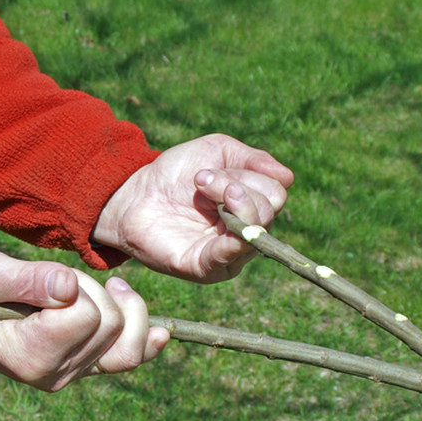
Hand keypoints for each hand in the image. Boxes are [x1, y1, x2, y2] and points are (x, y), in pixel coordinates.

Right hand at [0, 249, 168, 390]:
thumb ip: (24, 278)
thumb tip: (68, 286)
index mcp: (31, 354)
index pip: (87, 316)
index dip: (75, 287)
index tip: (45, 280)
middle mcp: (55, 373)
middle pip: (112, 325)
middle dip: (94, 293)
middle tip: (56, 283)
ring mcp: (71, 374)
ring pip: (128, 343)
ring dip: (117, 308)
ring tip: (92, 290)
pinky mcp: (82, 368)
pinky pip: (128, 360)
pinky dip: (144, 340)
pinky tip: (158, 332)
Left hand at [93, 133, 293, 282]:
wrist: (134, 194)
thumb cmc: (175, 173)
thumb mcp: (217, 152)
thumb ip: (254, 159)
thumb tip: (288, 177)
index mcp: (250, 207)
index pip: (274, 193)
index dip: (248, 175)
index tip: (210, 170)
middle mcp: (245, 233)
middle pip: (269, 210)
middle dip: (236, 185)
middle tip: (201, 181)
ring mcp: (228, 254)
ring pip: (255, 229)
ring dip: (230, 200)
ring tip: (199, 188)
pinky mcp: (206, 268)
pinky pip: (232, 256)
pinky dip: (235, 238)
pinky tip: (221, 217)